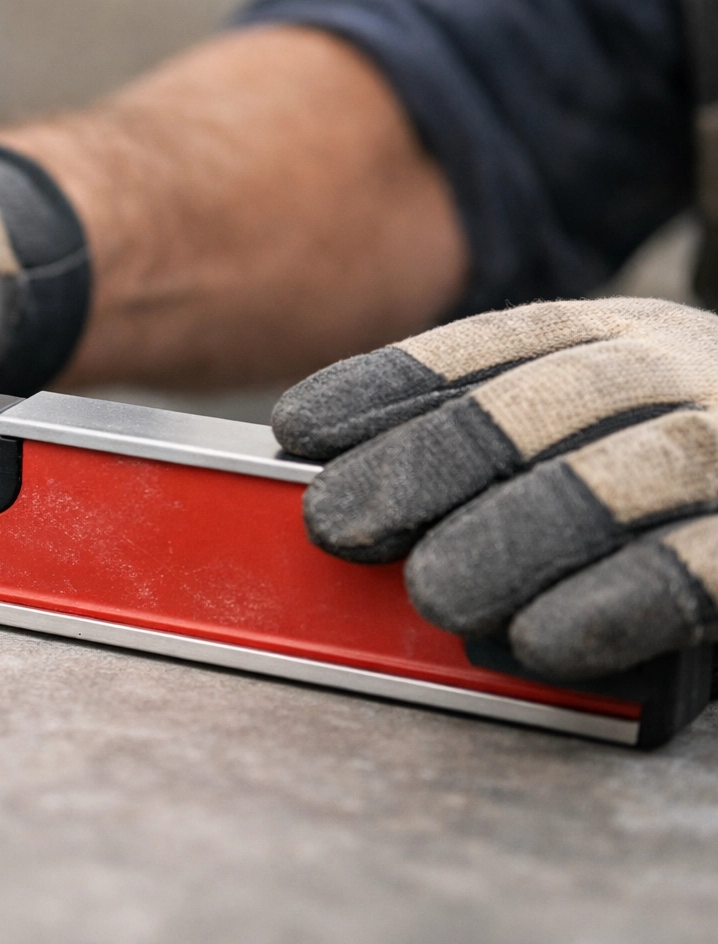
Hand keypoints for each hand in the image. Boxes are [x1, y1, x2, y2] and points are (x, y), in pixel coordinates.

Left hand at [273, 298, 717, 679]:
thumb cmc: (688, 460)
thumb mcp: (599, 416)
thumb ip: (504, 437)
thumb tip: (346, 477)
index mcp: (626, 336)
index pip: (493, 349)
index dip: (389, 386)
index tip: (299, 428)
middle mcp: (687, 372)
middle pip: (541, 405)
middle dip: (428, 463)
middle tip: (337, 524)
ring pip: (621, 477)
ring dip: (514, 534)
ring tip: (431, 591)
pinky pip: (702, 567)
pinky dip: (618, 602)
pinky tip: (541, 639)